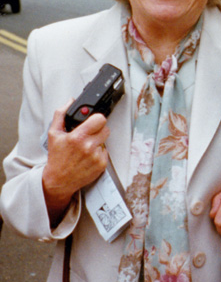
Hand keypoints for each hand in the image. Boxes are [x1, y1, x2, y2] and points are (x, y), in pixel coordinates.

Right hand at [42, 100, 109, 224]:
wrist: (58, 181)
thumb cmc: (56, 158)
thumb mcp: (54, 134)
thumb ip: (61, 114)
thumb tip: (70, 101)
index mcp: (78, 137)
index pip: (100, 119)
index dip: (96, 118)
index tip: (92, 121)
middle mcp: (89, 147)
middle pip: (106, 128)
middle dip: (98, 129)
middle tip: (89, 134)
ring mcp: (96, 156)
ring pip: (105, 140)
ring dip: (98, 141)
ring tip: (86, 147)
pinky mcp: (101, 165)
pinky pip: (105, 152)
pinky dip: (99, 153)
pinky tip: (88, 156)